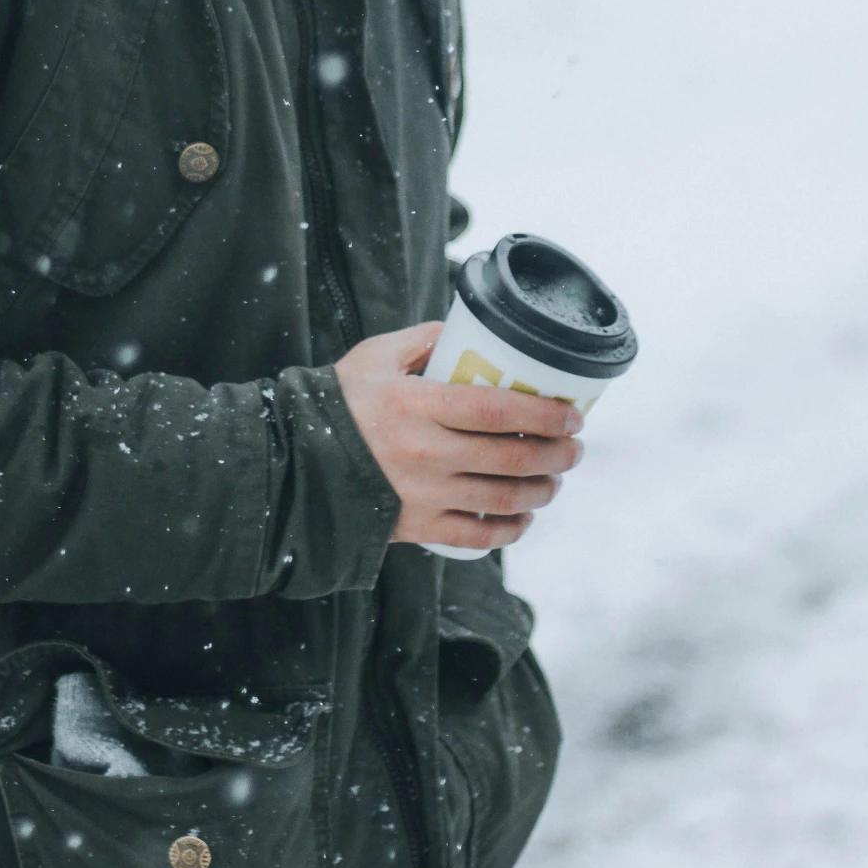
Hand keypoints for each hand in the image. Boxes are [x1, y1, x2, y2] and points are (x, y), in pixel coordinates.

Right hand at [333, 321, 583, 551]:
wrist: (293, 463)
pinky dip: (509, 530)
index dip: (544, 415)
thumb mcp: (375, 357)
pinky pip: (476, 536)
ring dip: (542, 491)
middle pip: (511, 457)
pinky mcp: (416, 527)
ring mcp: (423, 494)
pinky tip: (523, 517)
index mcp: (418, 405)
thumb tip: (465, 332)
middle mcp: (426, 452)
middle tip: (573, 447)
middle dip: (556, 454)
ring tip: (555, 480)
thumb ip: (423, 340)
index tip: (572, 415)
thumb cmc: (337, 404)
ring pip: (502, 498)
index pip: (498, 411)